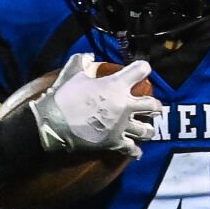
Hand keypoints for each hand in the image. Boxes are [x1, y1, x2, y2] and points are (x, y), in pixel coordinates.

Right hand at [29, 54, 162, 158]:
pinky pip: (131, 149)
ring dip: (148, 129)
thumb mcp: (73, 72)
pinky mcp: (114, 142)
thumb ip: (83, 61)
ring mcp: (121, 126)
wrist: (54, 123)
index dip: (143, 68)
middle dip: (155, 105)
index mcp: (116, 85)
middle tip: (153, 107)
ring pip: (146, 130)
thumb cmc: (64, 96)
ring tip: (147, 129)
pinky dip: (135, 151)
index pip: (141, 70)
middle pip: (152, 105)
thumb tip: (89, 56)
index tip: (142, 70)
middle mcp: (124, 105)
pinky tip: (137, 152)